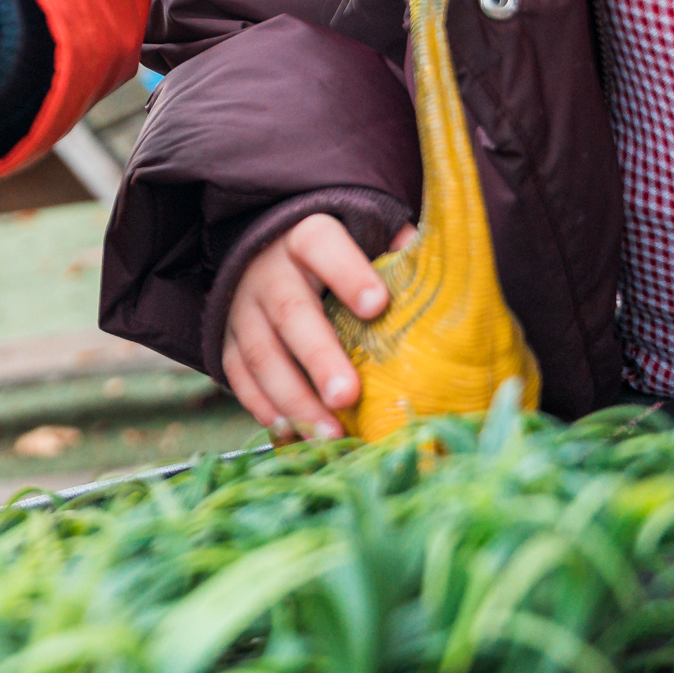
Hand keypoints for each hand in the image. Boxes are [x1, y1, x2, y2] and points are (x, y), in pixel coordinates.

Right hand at [220, 216, 416, 441]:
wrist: (263, 253)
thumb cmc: (334, 257)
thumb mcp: (362, 238)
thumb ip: (398, 254)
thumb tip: (447, 284)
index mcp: (306, 238)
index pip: (322, 244)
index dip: (348, 273)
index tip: (378, 305)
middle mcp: (268, 272)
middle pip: (290, 311)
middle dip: (317, 356)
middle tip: (347, 395)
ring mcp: (242, 309)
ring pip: (260, 354)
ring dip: (294, 398)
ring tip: (329, 434)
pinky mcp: (226, 341)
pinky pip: (238, 377)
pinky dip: (264, 408)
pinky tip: (294, 434)